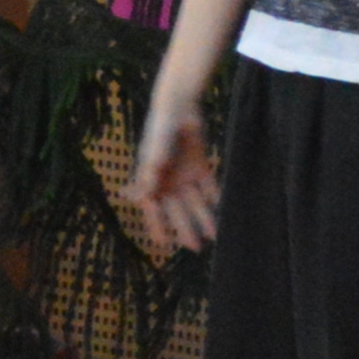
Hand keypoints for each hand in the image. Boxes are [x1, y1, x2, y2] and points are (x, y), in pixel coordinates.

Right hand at [126, 102, 215, 252]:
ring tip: (215, 235)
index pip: (153, 210)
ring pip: (195, 202)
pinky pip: (208, 186)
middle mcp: (167, 182)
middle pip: (177, 211)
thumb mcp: (153, 156)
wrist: (179, 109)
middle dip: (185, 229)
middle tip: (195, 248)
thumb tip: (137, 199)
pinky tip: (222, 210)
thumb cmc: (159, 132)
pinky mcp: (200, 166)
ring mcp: (184, 175)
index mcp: (151, 182)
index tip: (163, 246)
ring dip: (204, 217)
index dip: (157, 227)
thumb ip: (148, 177)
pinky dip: (214, 198)